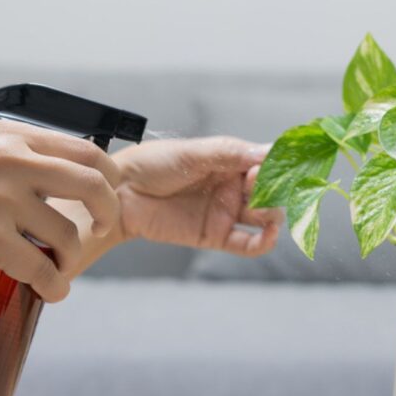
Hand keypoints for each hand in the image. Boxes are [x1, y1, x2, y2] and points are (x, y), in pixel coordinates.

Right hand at [0, 120, 120, 301]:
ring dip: (72, 258)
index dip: (107, 177)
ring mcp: (1, 199)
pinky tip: (52, 291)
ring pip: (67, 234)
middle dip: (107, 212)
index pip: (84, 150)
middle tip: (102, 229)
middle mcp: (10, 160)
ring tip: (62, 269)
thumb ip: (15, 154)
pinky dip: (54, 284)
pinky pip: (41, 267)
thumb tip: (61, 169)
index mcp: (10, 137)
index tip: (107, 195)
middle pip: (91, 185)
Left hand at [112, 137, 283, 256]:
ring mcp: (226, 211)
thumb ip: (230, 153)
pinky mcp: (216, 235)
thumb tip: (268, 151)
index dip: (273, 166)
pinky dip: (264, 242)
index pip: (265, 164)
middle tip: (261, 187)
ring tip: (263, 210)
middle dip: (275, 191)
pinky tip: (269, 235)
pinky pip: (248, 244)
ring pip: (264, 217)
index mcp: (230, 161)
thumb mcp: (191, 153)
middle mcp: (232, 186)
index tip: (268, 167)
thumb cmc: (151, 165)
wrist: (121, 192)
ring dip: (273, 214)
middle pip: (270, 192)